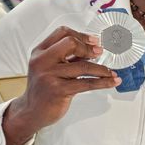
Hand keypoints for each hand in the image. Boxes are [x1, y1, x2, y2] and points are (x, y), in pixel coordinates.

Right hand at [2, 26, 120, 144]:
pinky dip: (103, 82)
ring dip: (102, 69)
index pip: (62, 32)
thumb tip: (94, 47)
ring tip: (111, 72)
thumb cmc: (45, 88)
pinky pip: (87, 83)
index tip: (95, 41)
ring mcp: (49, 75)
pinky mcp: (58, 90)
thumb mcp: (51, 67)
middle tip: (100, 53)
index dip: (82, 35)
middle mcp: (42, 61)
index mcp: (40, 52)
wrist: (32, 112)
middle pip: (71, 43)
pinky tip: (112, 81)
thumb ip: (68, 56)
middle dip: (89, 48)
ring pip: (83, 66)